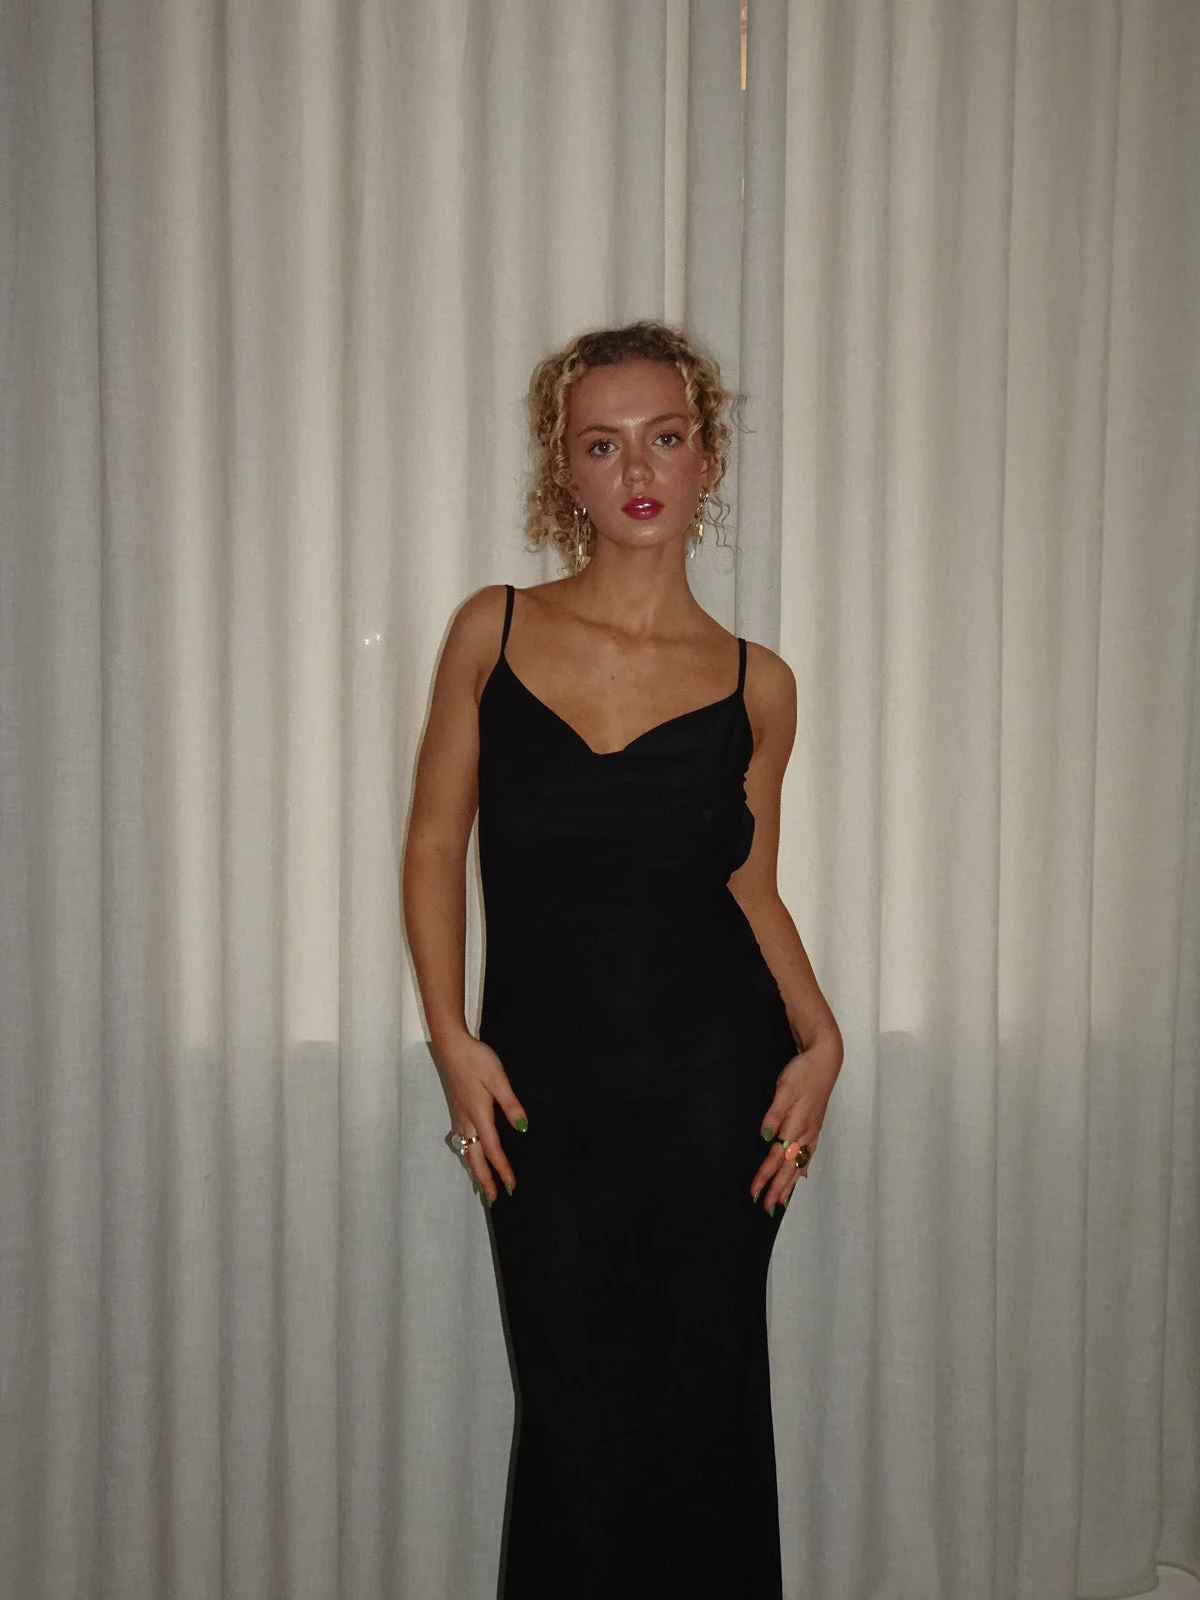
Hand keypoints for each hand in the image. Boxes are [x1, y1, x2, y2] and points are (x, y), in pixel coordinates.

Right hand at [435, 1033, 528, 1204]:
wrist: (451, 1046)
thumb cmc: (477, 1060)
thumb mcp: (498, 1079)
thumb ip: (510, 1104)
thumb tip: (523, 1129)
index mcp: (479, 1115)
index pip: (493, 1149)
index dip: (502, 1169)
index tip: (511, 1186)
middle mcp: (467, 1120)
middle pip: (475, 1157)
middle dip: (484, 1178)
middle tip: (492, 1198)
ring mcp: (460, 1115)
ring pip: (467, 1150)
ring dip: (475, 1168)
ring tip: (482, 1183)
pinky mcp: (457, 1108)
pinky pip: (463, 1140)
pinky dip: (469, 1154)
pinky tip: (472, 1154)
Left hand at [750, 1033, 840, 1213]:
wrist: (825, 1060)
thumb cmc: (803, 1073)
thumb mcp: (784, 1088)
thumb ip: (774, 1113)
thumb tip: (765, 1137)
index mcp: (797, 1125)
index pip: (777, 1157)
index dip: (765, 1175)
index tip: (754, 1191)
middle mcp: (807, 1133)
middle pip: (790, 1167)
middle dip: (778, 1188)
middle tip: (766, 1207)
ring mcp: (813, 1131)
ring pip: (800, 1163)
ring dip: (790, 1183)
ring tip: (782, 1200)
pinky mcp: (815, 1126)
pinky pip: (809, 1154)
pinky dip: (803, 1168)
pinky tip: (801, 1175)